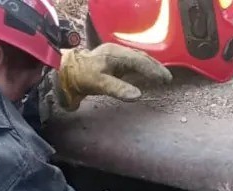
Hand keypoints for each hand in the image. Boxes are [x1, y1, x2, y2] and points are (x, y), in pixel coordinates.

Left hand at [40, 43, 171, 112]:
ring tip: (161, 76)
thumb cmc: (81, 77)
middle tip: (167, 79)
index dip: (154, 70)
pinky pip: (131, 64)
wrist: (64, 72)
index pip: (140, 61)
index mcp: (115, 54)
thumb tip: (138, 95)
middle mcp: (117, 52)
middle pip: (141, 58)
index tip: (165, 79)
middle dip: (155, 68)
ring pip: (137, 60)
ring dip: (150, 67)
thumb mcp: (99, 83)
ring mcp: (115, 56)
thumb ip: (118, 88)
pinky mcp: (112, 62)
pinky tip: (146, 75)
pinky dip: (142, 69)